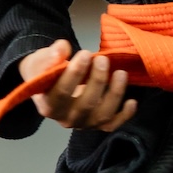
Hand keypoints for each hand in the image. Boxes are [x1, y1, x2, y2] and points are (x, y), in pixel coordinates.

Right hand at [20, 40, 135, 132]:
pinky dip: (125, 115)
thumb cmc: (45, 72)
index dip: (74, 74)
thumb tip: (62, 48)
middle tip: (103, 59)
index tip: (85, 54)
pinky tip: (132, 101)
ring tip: (121, 73)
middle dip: (97, 80)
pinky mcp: (98, 125)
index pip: (61, 93)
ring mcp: (84, 124)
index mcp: (48, 106)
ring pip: (102, 115)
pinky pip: (114, 124)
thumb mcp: (40, 61)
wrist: (49, 87)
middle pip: (85, 104)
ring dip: (115, 94)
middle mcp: (66, 119)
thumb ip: (48, 56)